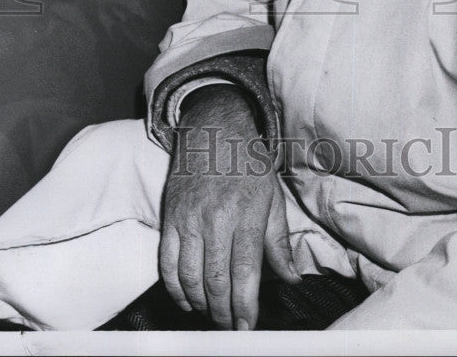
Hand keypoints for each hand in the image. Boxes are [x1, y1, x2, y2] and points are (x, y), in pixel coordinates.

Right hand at [159, 86, 298, 329]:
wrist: (213, 128)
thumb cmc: (247, 163)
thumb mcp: (273, 197)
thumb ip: (279, 241)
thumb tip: (290, 278)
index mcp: (246, 214)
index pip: (244, 273)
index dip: (245, 307)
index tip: (247, 327)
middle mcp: (216, 219)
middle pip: (215, 281)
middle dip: (223, 313)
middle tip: (230, 326)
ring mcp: (189, 219)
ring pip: (189, 277)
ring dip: (200, 304)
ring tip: (211, 314)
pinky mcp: (170, 218)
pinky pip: (166, 263)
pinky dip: (175, 288)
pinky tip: (186, 299)